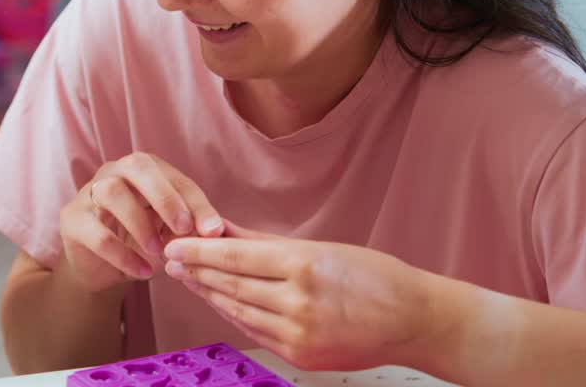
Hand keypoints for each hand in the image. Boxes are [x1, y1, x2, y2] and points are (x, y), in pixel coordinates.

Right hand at [60, 153, 224, 293]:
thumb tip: (215, 232)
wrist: (101, 269)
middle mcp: (115, 172)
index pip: (175, 177)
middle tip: (183, 227)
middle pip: (138, 165)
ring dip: (140, 223)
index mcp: (144, 170)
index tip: (214, 230)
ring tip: (158, 252)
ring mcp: (89, 193)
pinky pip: (96, 232)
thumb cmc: (141, 243)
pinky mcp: (71, 219)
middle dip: (165, 196)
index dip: (197, 202)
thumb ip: (190, 229)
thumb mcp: (170, 235)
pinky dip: (122, 254)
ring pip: (112, 191)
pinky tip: (141, 272)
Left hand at [164, 220, 434, 371]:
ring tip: (188, 279)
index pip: (235, 257)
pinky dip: (234, 315)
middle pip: (231, 284)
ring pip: (238, 310)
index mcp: (303, 266)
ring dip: (209, 294)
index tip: (174, 245)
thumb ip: (267, 243)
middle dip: (196, 272)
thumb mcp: (321, 248)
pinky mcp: (300, 355)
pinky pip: (255, 331)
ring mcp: (298, 333)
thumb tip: (225, 229)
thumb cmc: (373, 277)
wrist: (414, 321)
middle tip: (171, 260)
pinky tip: (219, 301)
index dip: (199, 252)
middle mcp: (297, 301)